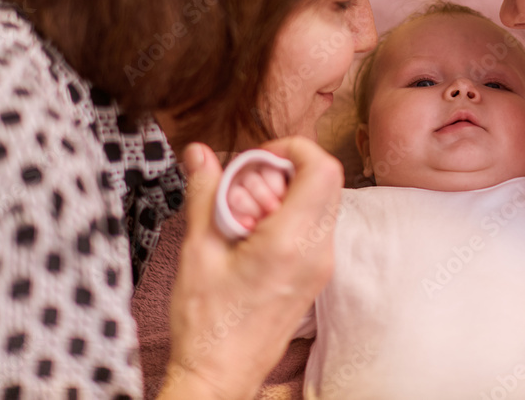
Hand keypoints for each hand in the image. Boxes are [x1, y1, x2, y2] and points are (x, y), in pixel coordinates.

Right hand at [161, 138, 342, 399]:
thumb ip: (205, 193)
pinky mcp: (318, 274)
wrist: (221, 374)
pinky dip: (291, 214)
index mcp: (291, 242)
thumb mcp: (197, 250)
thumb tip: (200, 152)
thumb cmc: (206, 322)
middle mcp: (318, 252)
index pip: (322, 169)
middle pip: (326, 181)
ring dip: (289, 192)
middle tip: (247, 183)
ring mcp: (323, 265)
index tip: (258, 158)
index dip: (292, 149)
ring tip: (246, 210)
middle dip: (287, 169)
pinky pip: (317, 226)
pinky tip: (255, 232)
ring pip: (323, 202)